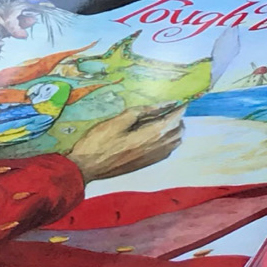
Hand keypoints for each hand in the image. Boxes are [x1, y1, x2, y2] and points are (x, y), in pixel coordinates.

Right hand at [68, 102, 183, 181]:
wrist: (86, 167)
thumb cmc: (99, 141)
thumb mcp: (119, 120)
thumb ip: (144, 111)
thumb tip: (163, 105)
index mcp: (152, 135)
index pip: (175, 119)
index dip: (180, 108)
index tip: (181, 100)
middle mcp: (158, 148)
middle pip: (179, 131)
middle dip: (178, 118)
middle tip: (169, 108)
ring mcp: (153, 159)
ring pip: (175, 142)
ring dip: (174, 130)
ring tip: (163, 119)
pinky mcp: (147, 164)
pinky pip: (167, 151)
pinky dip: (169, 140)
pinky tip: (156, 134)